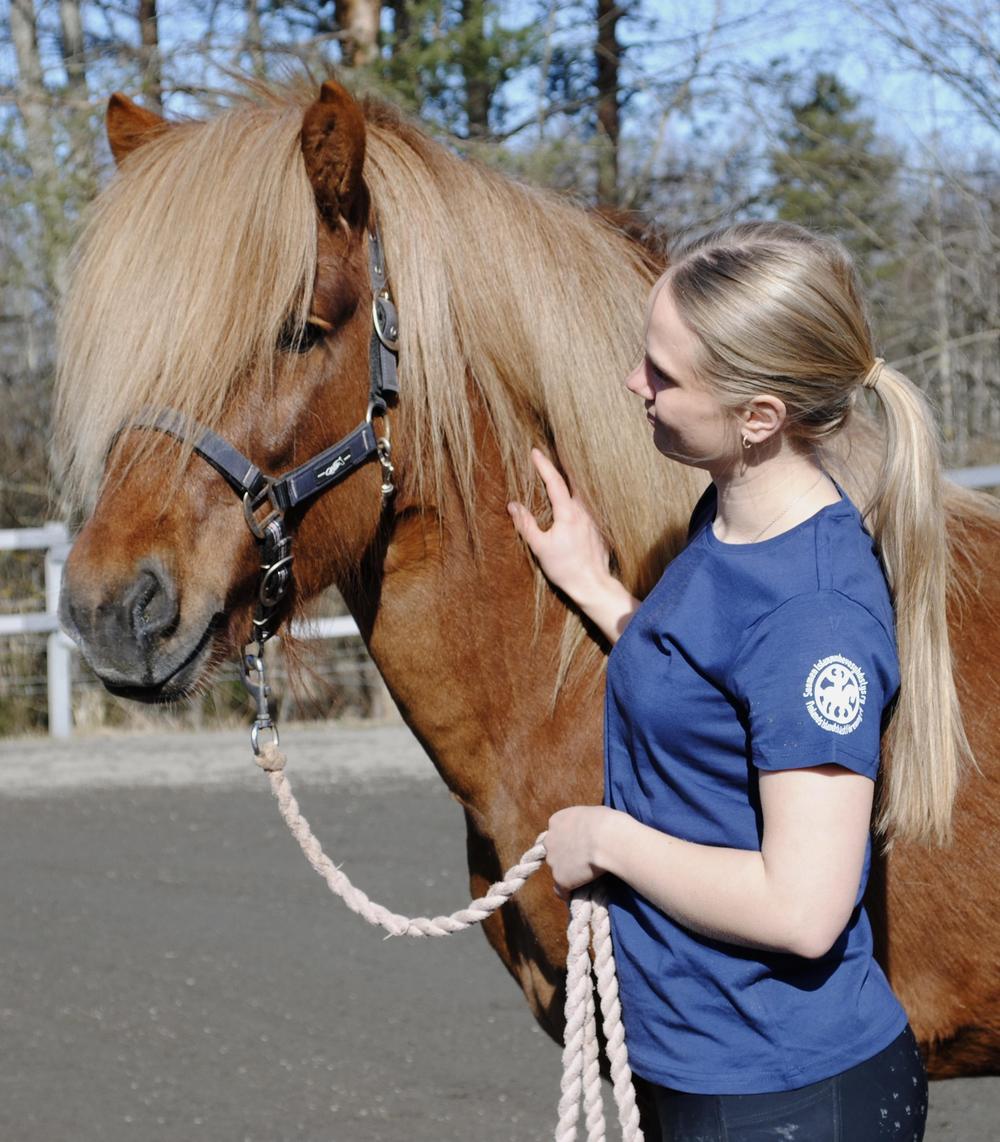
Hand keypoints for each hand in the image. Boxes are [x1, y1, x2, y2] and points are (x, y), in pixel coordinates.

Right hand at [507, 449, 611, 603]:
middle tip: (549, 459)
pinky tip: (572, 502)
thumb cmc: (565, 568)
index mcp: (568, 513)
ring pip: (581, 493)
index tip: (534, 451)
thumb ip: (526, 524)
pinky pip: (587, 506)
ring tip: (560, 477)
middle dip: (560, 468)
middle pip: (572, 482)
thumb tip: (513, 506)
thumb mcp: (540, 547)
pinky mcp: (598, 528)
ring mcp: (593, 519)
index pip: (555, 482)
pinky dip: (577, 498)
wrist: (592, 583)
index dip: (544, 465)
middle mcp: (583, 511)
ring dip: (570, 483)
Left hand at [545, 805, 620, 899]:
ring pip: (558, 870)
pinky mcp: (560, 878)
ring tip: (586, 877)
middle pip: (554, 851)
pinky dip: (568, 892)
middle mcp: (550, 840)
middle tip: (583, 861)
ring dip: (569, 873)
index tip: (581, 845)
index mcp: (557, 821)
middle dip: (566, 856)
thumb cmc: (608, 823)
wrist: (608, 839)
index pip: (558, 832)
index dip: (569, 840)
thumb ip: (585, 822)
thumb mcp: (594, 814)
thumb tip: (593, 827)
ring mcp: (553, 860)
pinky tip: (577, 892)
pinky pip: (561, 890)